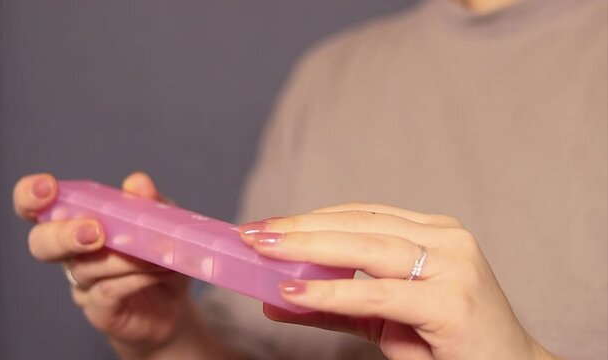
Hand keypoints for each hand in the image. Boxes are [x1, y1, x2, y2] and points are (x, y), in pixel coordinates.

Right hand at [14, 172, 192, 356]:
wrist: (172, 304)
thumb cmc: (157, 256)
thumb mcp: (162, 222)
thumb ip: (149, 202)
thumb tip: (137, 183)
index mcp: (77, 222)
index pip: (36, 207)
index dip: (30, 197)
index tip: (47, 188)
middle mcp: (71, 253)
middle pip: (42, 244)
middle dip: (63, 235)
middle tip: (96, 232)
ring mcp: (82, 284)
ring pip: (85, 268)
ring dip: (123, 257)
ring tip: (156, 253)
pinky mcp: (98, 310)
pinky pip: (106, 292)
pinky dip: (132, 279)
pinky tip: (153, 273)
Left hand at [239, 203, 557, 359]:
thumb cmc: (446, 344)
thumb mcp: (382, 319)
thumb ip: (332, 306)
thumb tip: (274, 299)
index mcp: (433, 233)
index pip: (361, 215)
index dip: (311, 217)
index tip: (268, 225)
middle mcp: (447, 239)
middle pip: (360, 224)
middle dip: (301, 228)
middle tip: (253, 233)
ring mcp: (454, 266)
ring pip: (368, 248)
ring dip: (309, 248)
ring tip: (265, 252)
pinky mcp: (452, 302)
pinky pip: (378, 293)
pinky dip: (333, 292)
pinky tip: (296, 292)